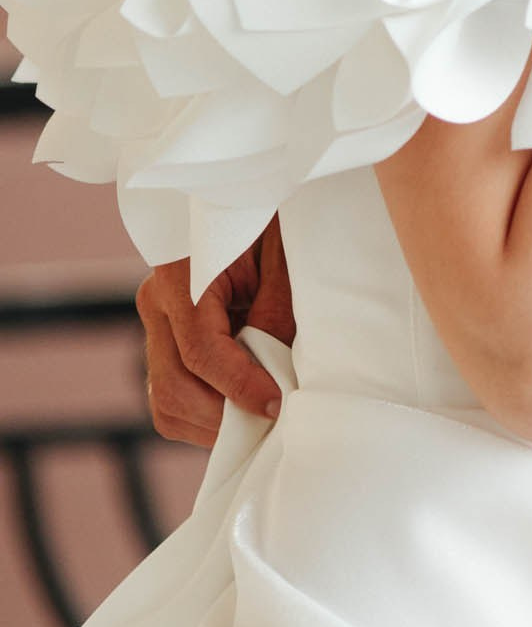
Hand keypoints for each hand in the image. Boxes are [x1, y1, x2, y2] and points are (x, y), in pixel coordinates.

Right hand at [136, 217, 292, 444]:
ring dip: (213, 423)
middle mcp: (155, 302)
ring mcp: (154, 327)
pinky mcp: (163, 347)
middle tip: (271, 421)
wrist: (247, 203)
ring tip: (259, 418)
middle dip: (224, 415)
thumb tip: (274, 377)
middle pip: (174, 386)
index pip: (200, 349)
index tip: (276, 404)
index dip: (239, 385)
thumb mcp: (282, 258)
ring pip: (166, 402)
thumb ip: (275, 314)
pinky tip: (241, 407)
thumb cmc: (270, 224)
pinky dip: (204, 417)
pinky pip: (171, 400)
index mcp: (180, 272)